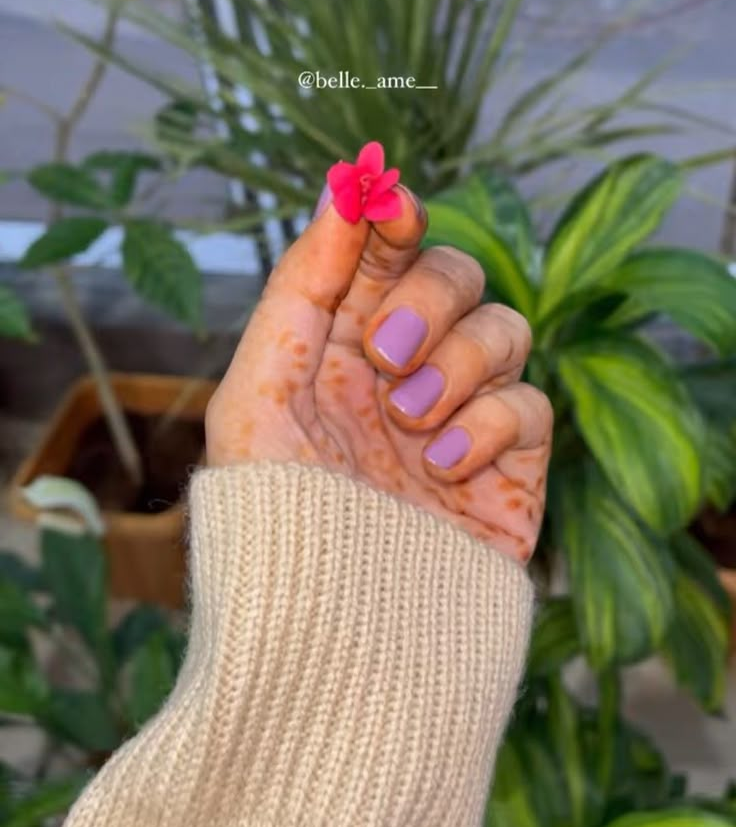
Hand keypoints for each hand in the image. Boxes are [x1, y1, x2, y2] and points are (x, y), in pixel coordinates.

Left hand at [206, 185, 552, 561]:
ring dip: (456, 366)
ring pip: (504, 328)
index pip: (382, 253)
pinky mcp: (512, 466)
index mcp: (339, 346)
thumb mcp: (259, 393)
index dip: (393, 218)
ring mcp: (461, 417)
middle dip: (426, 300)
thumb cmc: (275, 521)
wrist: (337, 637)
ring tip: (408, 425)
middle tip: (387, 355)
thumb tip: (341, 188)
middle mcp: (405, 372)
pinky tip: (441, 470)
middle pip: (455, 274)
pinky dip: (487, 427)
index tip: (392, 207)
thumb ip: (302, 285)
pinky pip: (530, 404)